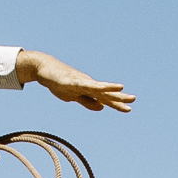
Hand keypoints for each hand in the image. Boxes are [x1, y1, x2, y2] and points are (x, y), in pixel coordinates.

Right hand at [15, 49, 133, 110]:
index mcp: (89, 90)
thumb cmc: (59, 82)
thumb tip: (102, 107)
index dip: (117, 103)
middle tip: (133, 99)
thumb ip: (88, 101)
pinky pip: (83, 84)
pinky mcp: (70, 81)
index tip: (128, 109)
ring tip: (121, 88)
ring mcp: (79, 81)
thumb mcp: (74, 96)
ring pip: (96, 86)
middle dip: (118, 96)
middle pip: (104, 92)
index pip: (105, 98)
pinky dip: (92, 85)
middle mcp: (87, 84)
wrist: (44, 68)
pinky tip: (100, 87)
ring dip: (108, 88)